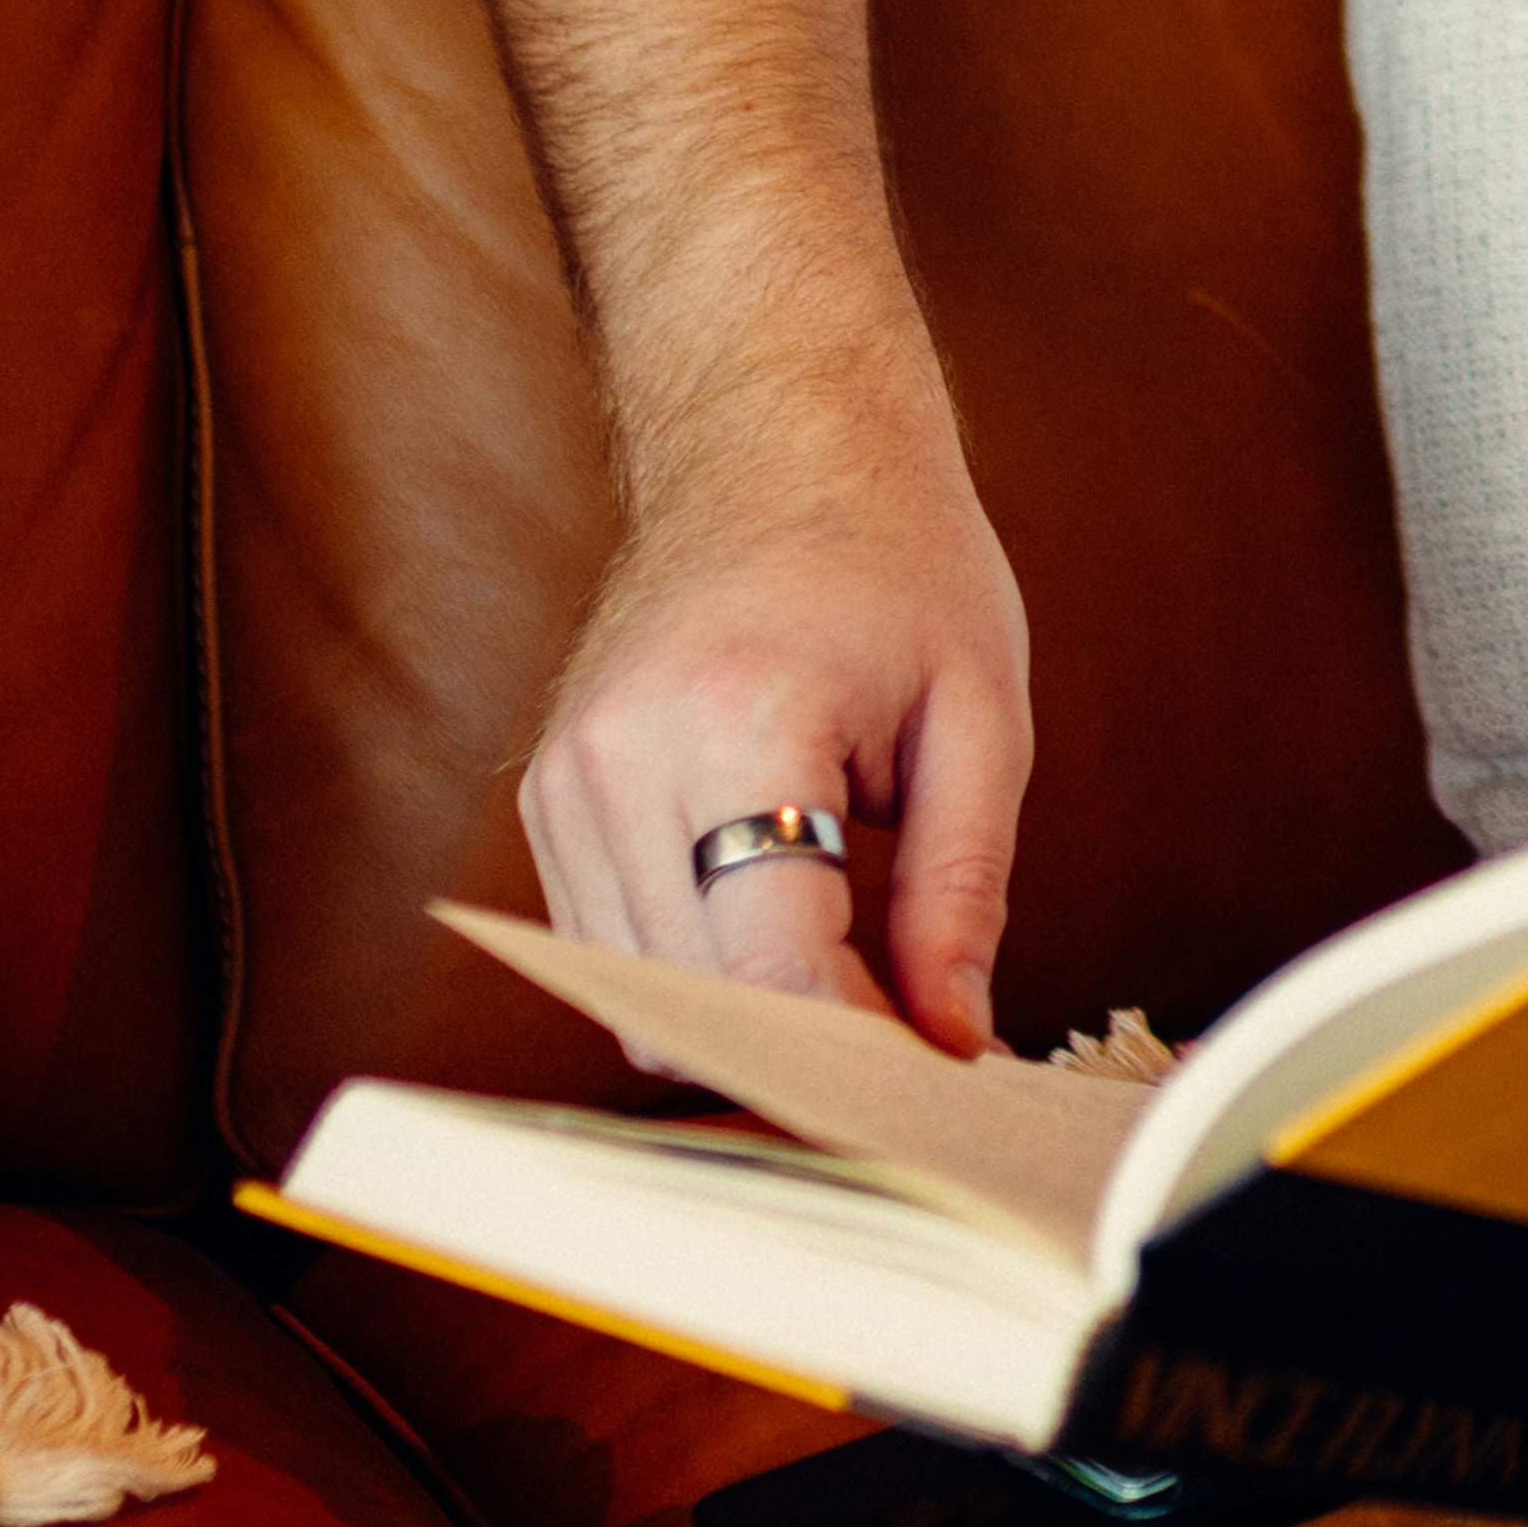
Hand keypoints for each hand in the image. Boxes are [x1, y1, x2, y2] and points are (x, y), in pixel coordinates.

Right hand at [515, 405, 1035, 1049]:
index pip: (772, 967)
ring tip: (857, 970)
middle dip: (812, 1048)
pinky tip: (783, 924)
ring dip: (748, 1018)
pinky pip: (610, 953)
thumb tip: (949, 1041)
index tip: (935, 1082)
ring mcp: (563, 781)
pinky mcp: (546, 798)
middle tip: (915, 1040)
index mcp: (737, 722)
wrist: (773, 444)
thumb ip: (964, 890)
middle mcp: (619, 759)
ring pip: (639, 1002)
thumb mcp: (981, 716)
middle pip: (697, 1003)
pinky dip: (696, 974)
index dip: (858, 1052)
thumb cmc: (894, 562)